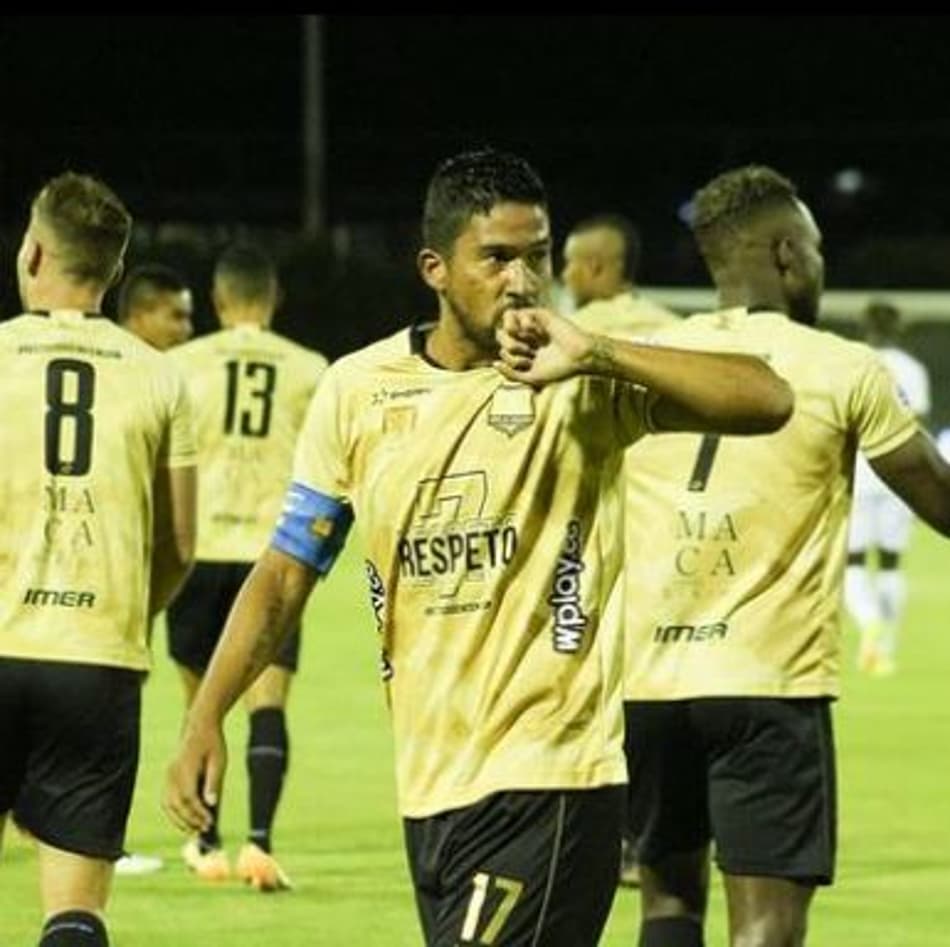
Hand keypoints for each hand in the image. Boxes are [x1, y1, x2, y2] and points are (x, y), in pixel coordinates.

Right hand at [162, 713, 227, 834]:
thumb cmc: (212, 742)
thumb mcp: (219, 760)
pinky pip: (167, 799)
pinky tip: (185, 819)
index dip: (197, 813)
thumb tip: (212, 804)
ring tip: (194, 830)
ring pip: (168, 805)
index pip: (188, 798)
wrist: (199, 725)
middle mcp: (172, 774)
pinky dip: (174, 812)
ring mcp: (168, 775)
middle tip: (203, 831)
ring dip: (179, 820)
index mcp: (185, 768)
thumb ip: (214, 782)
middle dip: (189, 820)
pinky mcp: (168, 777)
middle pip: (176, 805)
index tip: (210, 823)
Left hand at [494, 308, 591, 383]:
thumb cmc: (559, 370)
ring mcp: (533, 326)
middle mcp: (527, 338)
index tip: (526, 364)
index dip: (509, 358)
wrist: (579, 358)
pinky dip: (522, 321)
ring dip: (511, 333)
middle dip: (508, 345)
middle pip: (501, 336)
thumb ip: (510, 374)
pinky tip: (531, 329)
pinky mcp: (541, 315)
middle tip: (525, 352)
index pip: (502, 350)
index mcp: (524, 352)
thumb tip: (493, 364)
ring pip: (507, 322)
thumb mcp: (531, 377)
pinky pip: (520, 313)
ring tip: (523, 339)